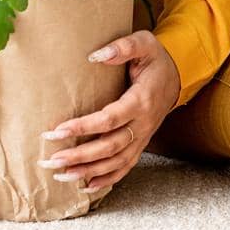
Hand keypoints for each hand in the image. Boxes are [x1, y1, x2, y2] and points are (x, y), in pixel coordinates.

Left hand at [40, 29, 181, 190]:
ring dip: (87, 171)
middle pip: (109, 147)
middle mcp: (143, 124)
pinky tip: (86, 186)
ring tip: (60, 174)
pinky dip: (106, 179)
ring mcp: (143, 137)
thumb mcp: (144, 43)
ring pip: (115, 162)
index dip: (82, 127)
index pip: (108, 120)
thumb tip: (96, 55)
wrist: (178, 76)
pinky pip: (125, 167)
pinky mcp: (141, 144)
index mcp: (140, 101)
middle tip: (51, 160)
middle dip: (79, 156)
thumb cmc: (156, 59)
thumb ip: (122, 47)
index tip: (56, 131)